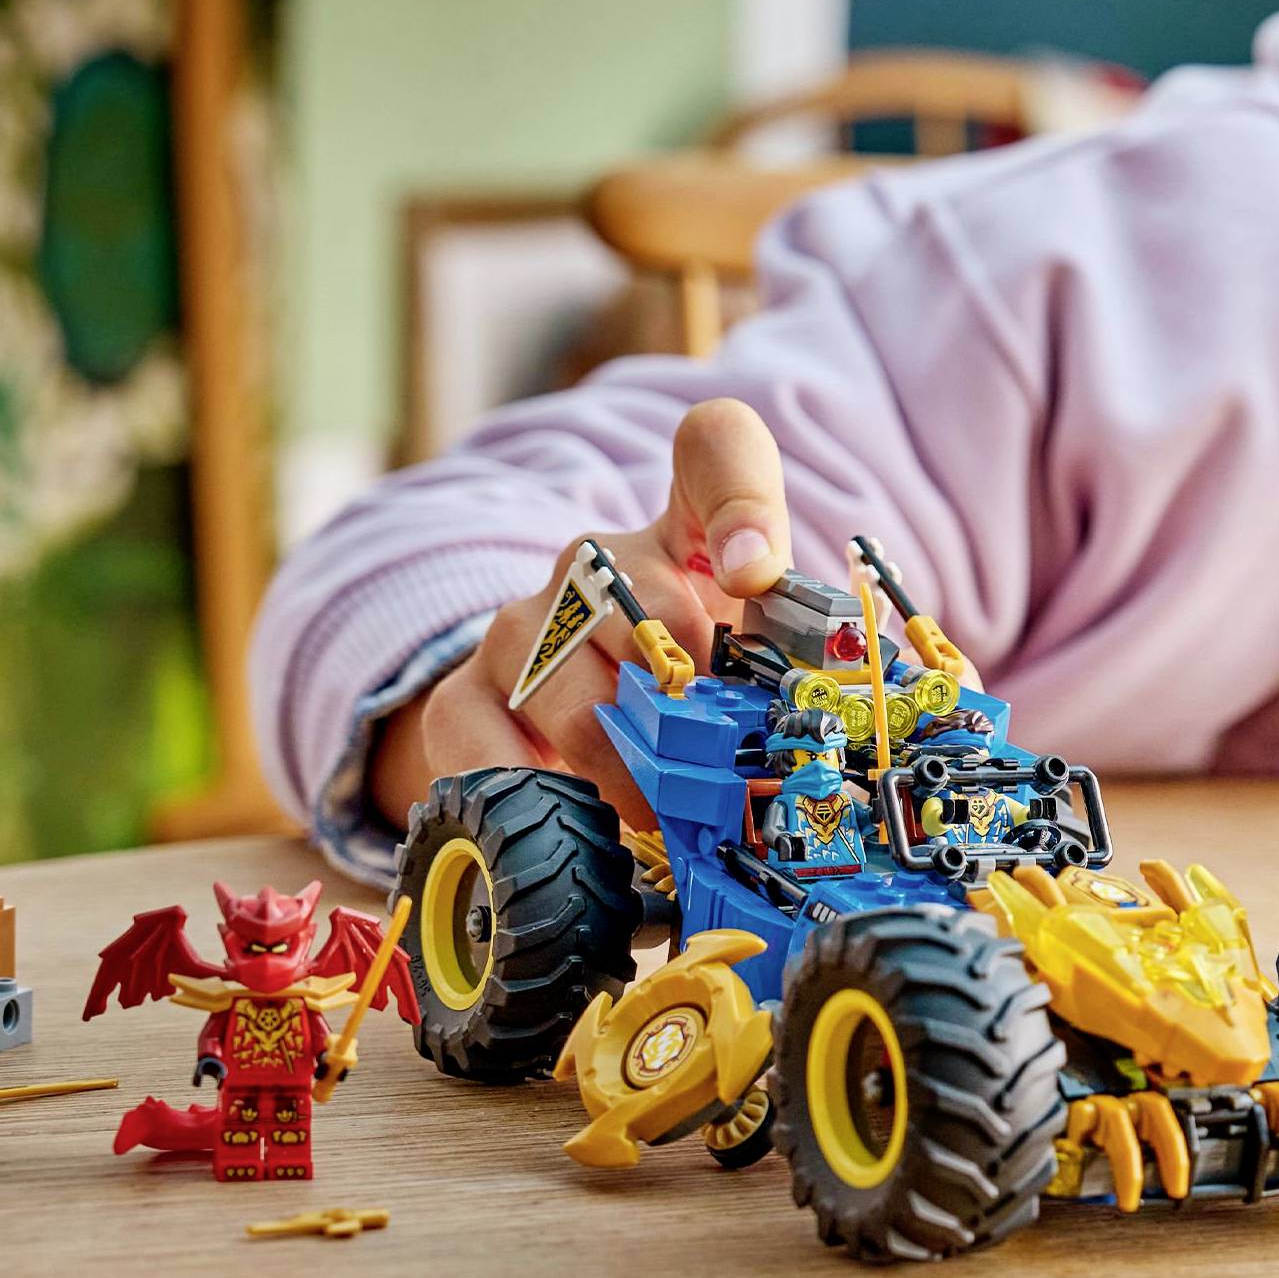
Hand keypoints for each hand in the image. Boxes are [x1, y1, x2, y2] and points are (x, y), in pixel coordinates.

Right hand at [372, 397, 791, 827]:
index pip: (718, 448)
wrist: (578, 726)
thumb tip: (815, 692)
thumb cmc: (691, 686)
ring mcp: (521, 626)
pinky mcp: (462, 697)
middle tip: (730, 776)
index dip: (742, 504)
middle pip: (649, 616)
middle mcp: (594, 562)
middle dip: (697, 707)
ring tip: (670, 819)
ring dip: (632, 773)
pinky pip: (487, 750)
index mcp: (684, 529)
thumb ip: (796, 652)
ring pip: (577, 701)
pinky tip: (577, 829)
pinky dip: (539, 800)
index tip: (755, 576)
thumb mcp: (758, 657)